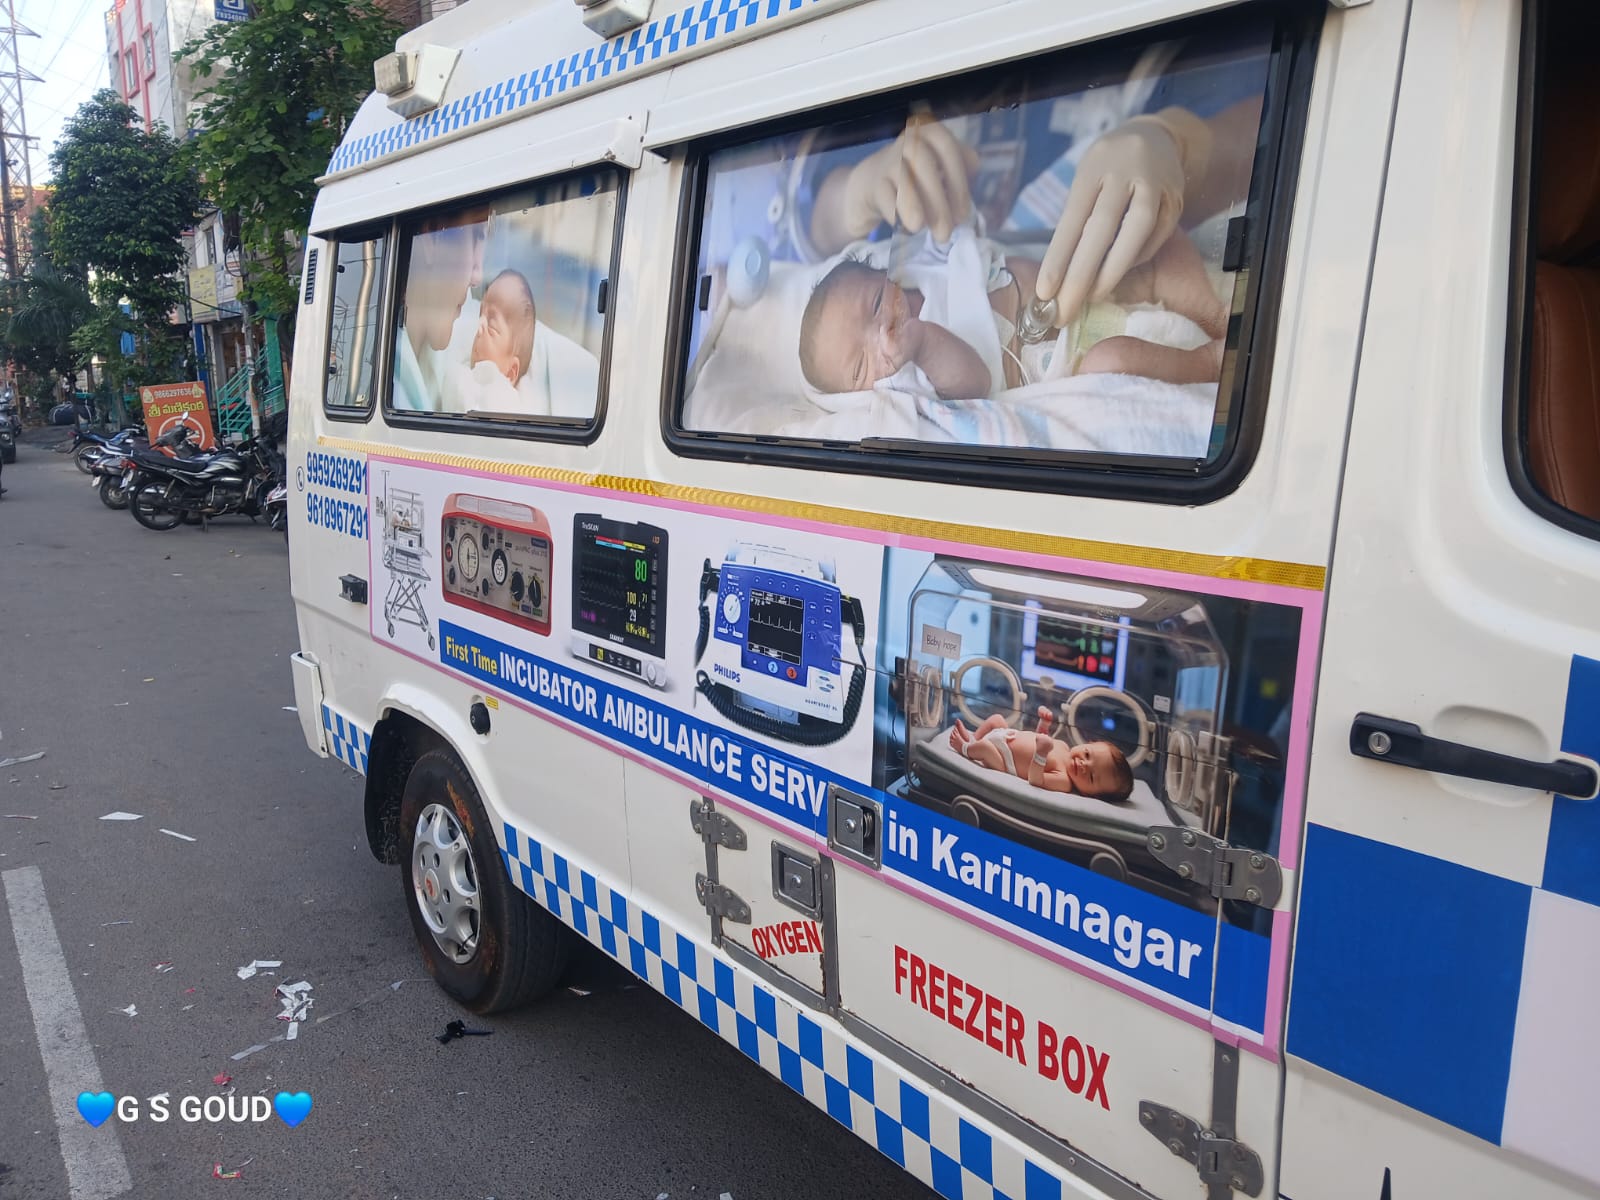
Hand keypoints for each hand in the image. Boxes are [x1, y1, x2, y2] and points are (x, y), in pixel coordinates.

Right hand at [839, 113, 978, 244]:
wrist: (873, 183)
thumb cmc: (918, 176)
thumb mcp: (942, 170)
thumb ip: (960, 177)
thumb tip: (964, 203)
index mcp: (932, 134)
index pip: (949, 150)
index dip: (958, 183)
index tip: (963, 215)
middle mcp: (910, 141)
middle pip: (925, 164)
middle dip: (938, 201)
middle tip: (945, 234)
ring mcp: (888, 160)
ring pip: (903, 178)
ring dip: (913, 205)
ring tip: (920, 228)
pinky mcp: (873, 182)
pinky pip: (884, 196)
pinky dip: (895, 212)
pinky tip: (904, 227)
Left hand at [1035, 109, 1209, 322]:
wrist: (1154, 137)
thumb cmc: (1107, 169)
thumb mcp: (1086, 181)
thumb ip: (1077, 220)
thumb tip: (1062, 275)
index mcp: (1092, 169)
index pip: (1072, 219)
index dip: (1058, 259)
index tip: (1045, 292)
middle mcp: (1124, 173)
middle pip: (1102, 228)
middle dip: (1081, 275)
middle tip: (1066, 310)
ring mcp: (1154, 183)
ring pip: (1137, 230)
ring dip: (1114, 270)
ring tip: (1093, 297)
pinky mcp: (1176, 197)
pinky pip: (1158, 234)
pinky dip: (1137, 257)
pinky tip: (1120, 272)